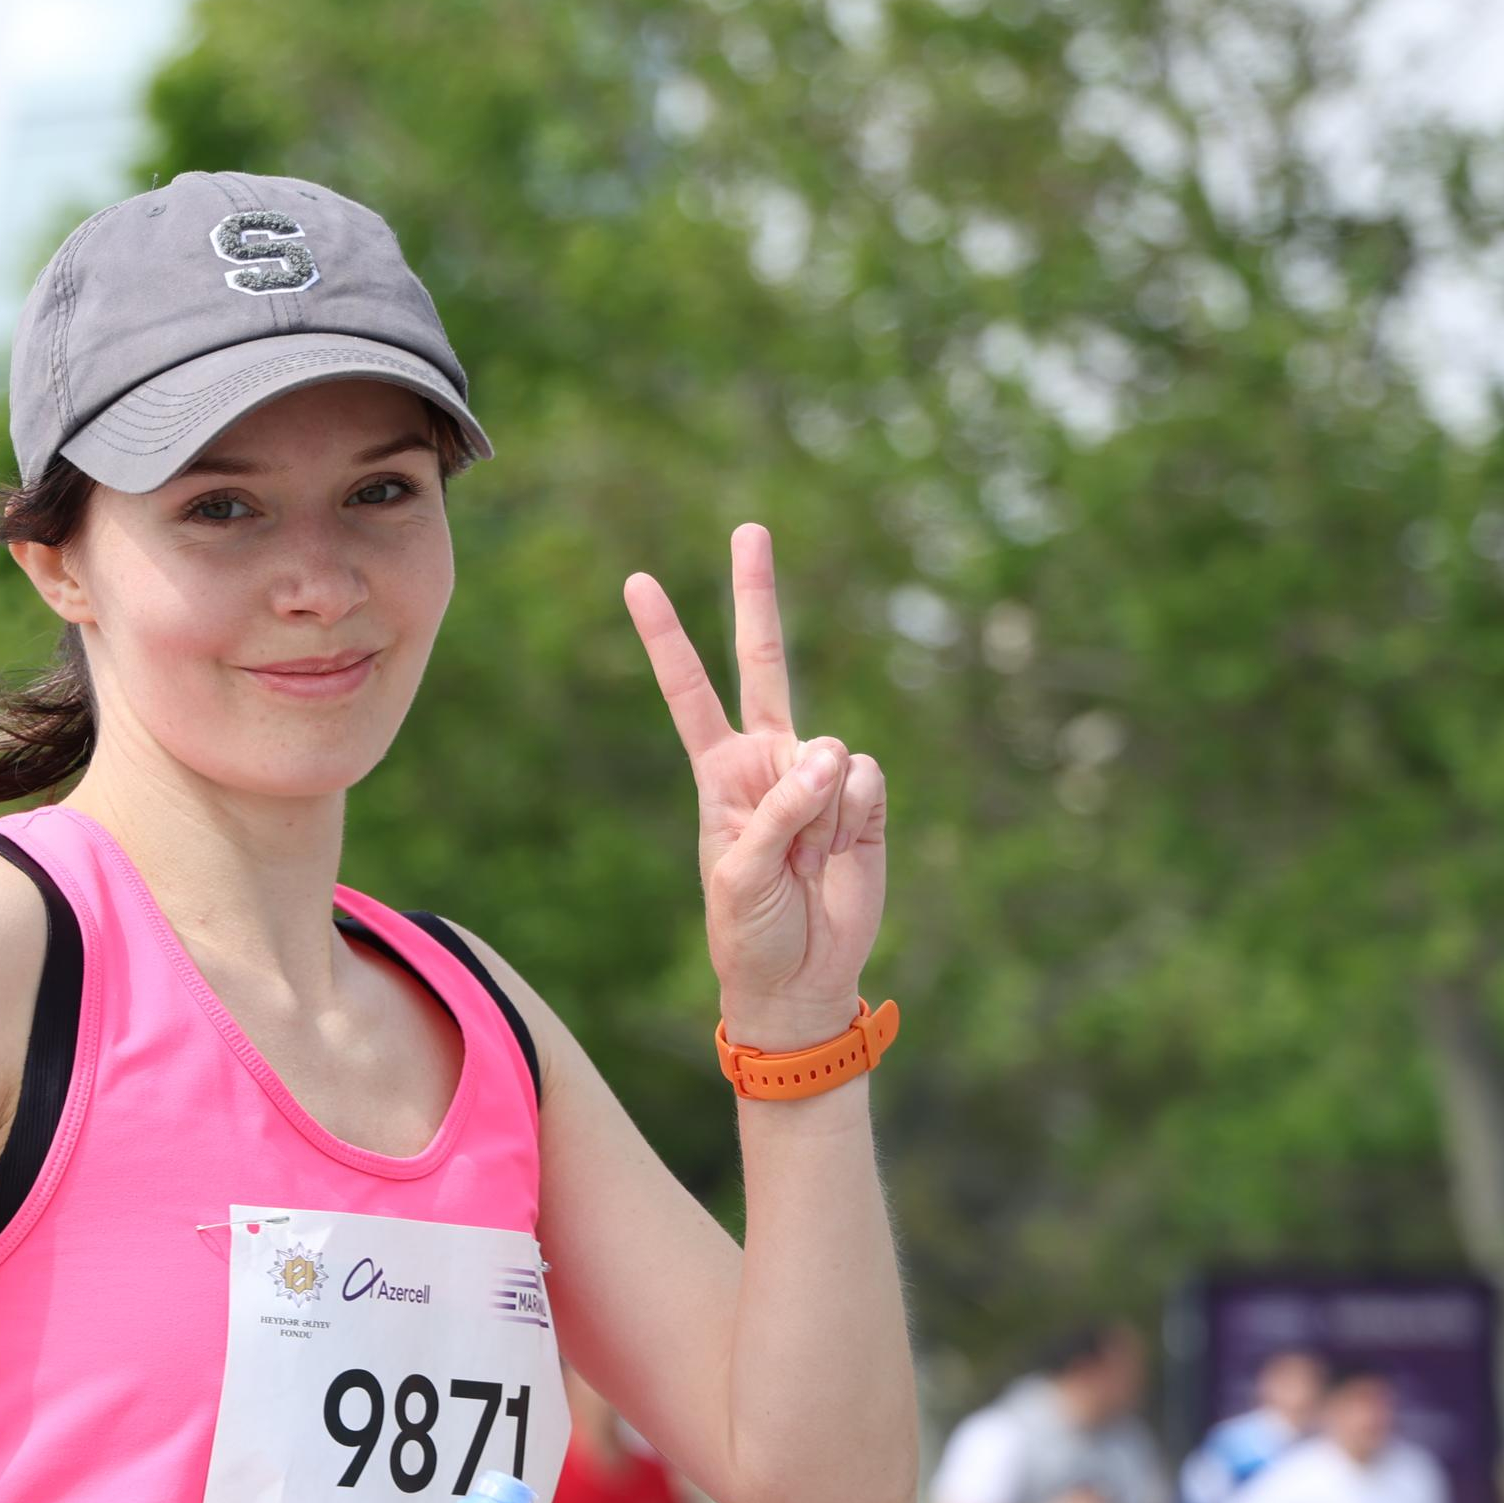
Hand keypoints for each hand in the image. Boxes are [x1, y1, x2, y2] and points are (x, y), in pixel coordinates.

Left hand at [626, 527, 889, 1049]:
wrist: (801, 976)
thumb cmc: (749, 928)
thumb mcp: (738, 874)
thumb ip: (779, 810)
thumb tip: (832, 751)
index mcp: (721, 770)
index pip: (689, 691)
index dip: (666, 638)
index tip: (638, 581)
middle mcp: (770, 757)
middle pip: (765, 661)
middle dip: (757, 594)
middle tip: (749, 526)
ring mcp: (821, 774)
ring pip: (828, 750)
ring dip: (819, 808)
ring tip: (809, 858)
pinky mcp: (866, 798)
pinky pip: (865, 781)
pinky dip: (853, 815)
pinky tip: (841, 850)